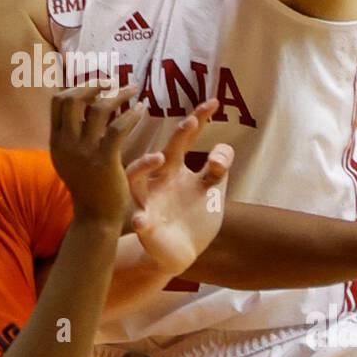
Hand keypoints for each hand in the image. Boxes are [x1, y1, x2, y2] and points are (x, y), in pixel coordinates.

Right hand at [49, 81, 139, 225]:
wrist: (96, 218)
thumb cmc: (88, 187)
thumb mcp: (69, 160)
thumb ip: (71, 136)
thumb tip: (78, 108)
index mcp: (56, 142)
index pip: (57, 102)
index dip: (76, 86)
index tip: (95, 84)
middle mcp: (66, 143)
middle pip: (72, 99)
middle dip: (93, 84)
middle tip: (111, 81)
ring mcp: (84, 151)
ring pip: (98, 108)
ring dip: (117, 94)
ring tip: (132, 89)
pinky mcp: (105, 159)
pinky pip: (119, 126)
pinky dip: (132, 114)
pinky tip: (142, 109)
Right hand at [125, 98, 233, 271]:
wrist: (180, 255)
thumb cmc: (193, 217)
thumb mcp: (211, 190)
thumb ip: (219, 168)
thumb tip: (219, 151)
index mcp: (175, 169)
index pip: (186, 139)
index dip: (199, 120)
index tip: (214, 102)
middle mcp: (158, 181)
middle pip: (165, 153)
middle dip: (177, 137)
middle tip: (191, 122)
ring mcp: (149, 203)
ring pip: (136, 181)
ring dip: (143, 166)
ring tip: (159, 157)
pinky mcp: (146, 227)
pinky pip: (139, 221)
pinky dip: (140, 220)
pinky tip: (141, 220)